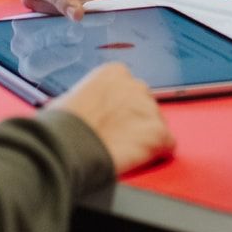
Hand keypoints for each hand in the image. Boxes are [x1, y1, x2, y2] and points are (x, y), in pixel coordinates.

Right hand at [47, 63, 175, 175]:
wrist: (67, 145)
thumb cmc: (63, 125)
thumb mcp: (72, 96)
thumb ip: (90, 96)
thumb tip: (87, 107)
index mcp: (114, 72)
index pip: (128, 87)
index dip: (121, 107)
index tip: (114, 119)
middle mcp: (135, 85)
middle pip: (145, 103)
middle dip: (135, 119)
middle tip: (121, 136)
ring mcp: (148, 108)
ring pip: (156, 123)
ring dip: (145, 136)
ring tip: (126, 150)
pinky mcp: (158, 133)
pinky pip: (167, 145)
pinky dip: (158, 154)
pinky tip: (141, 159)